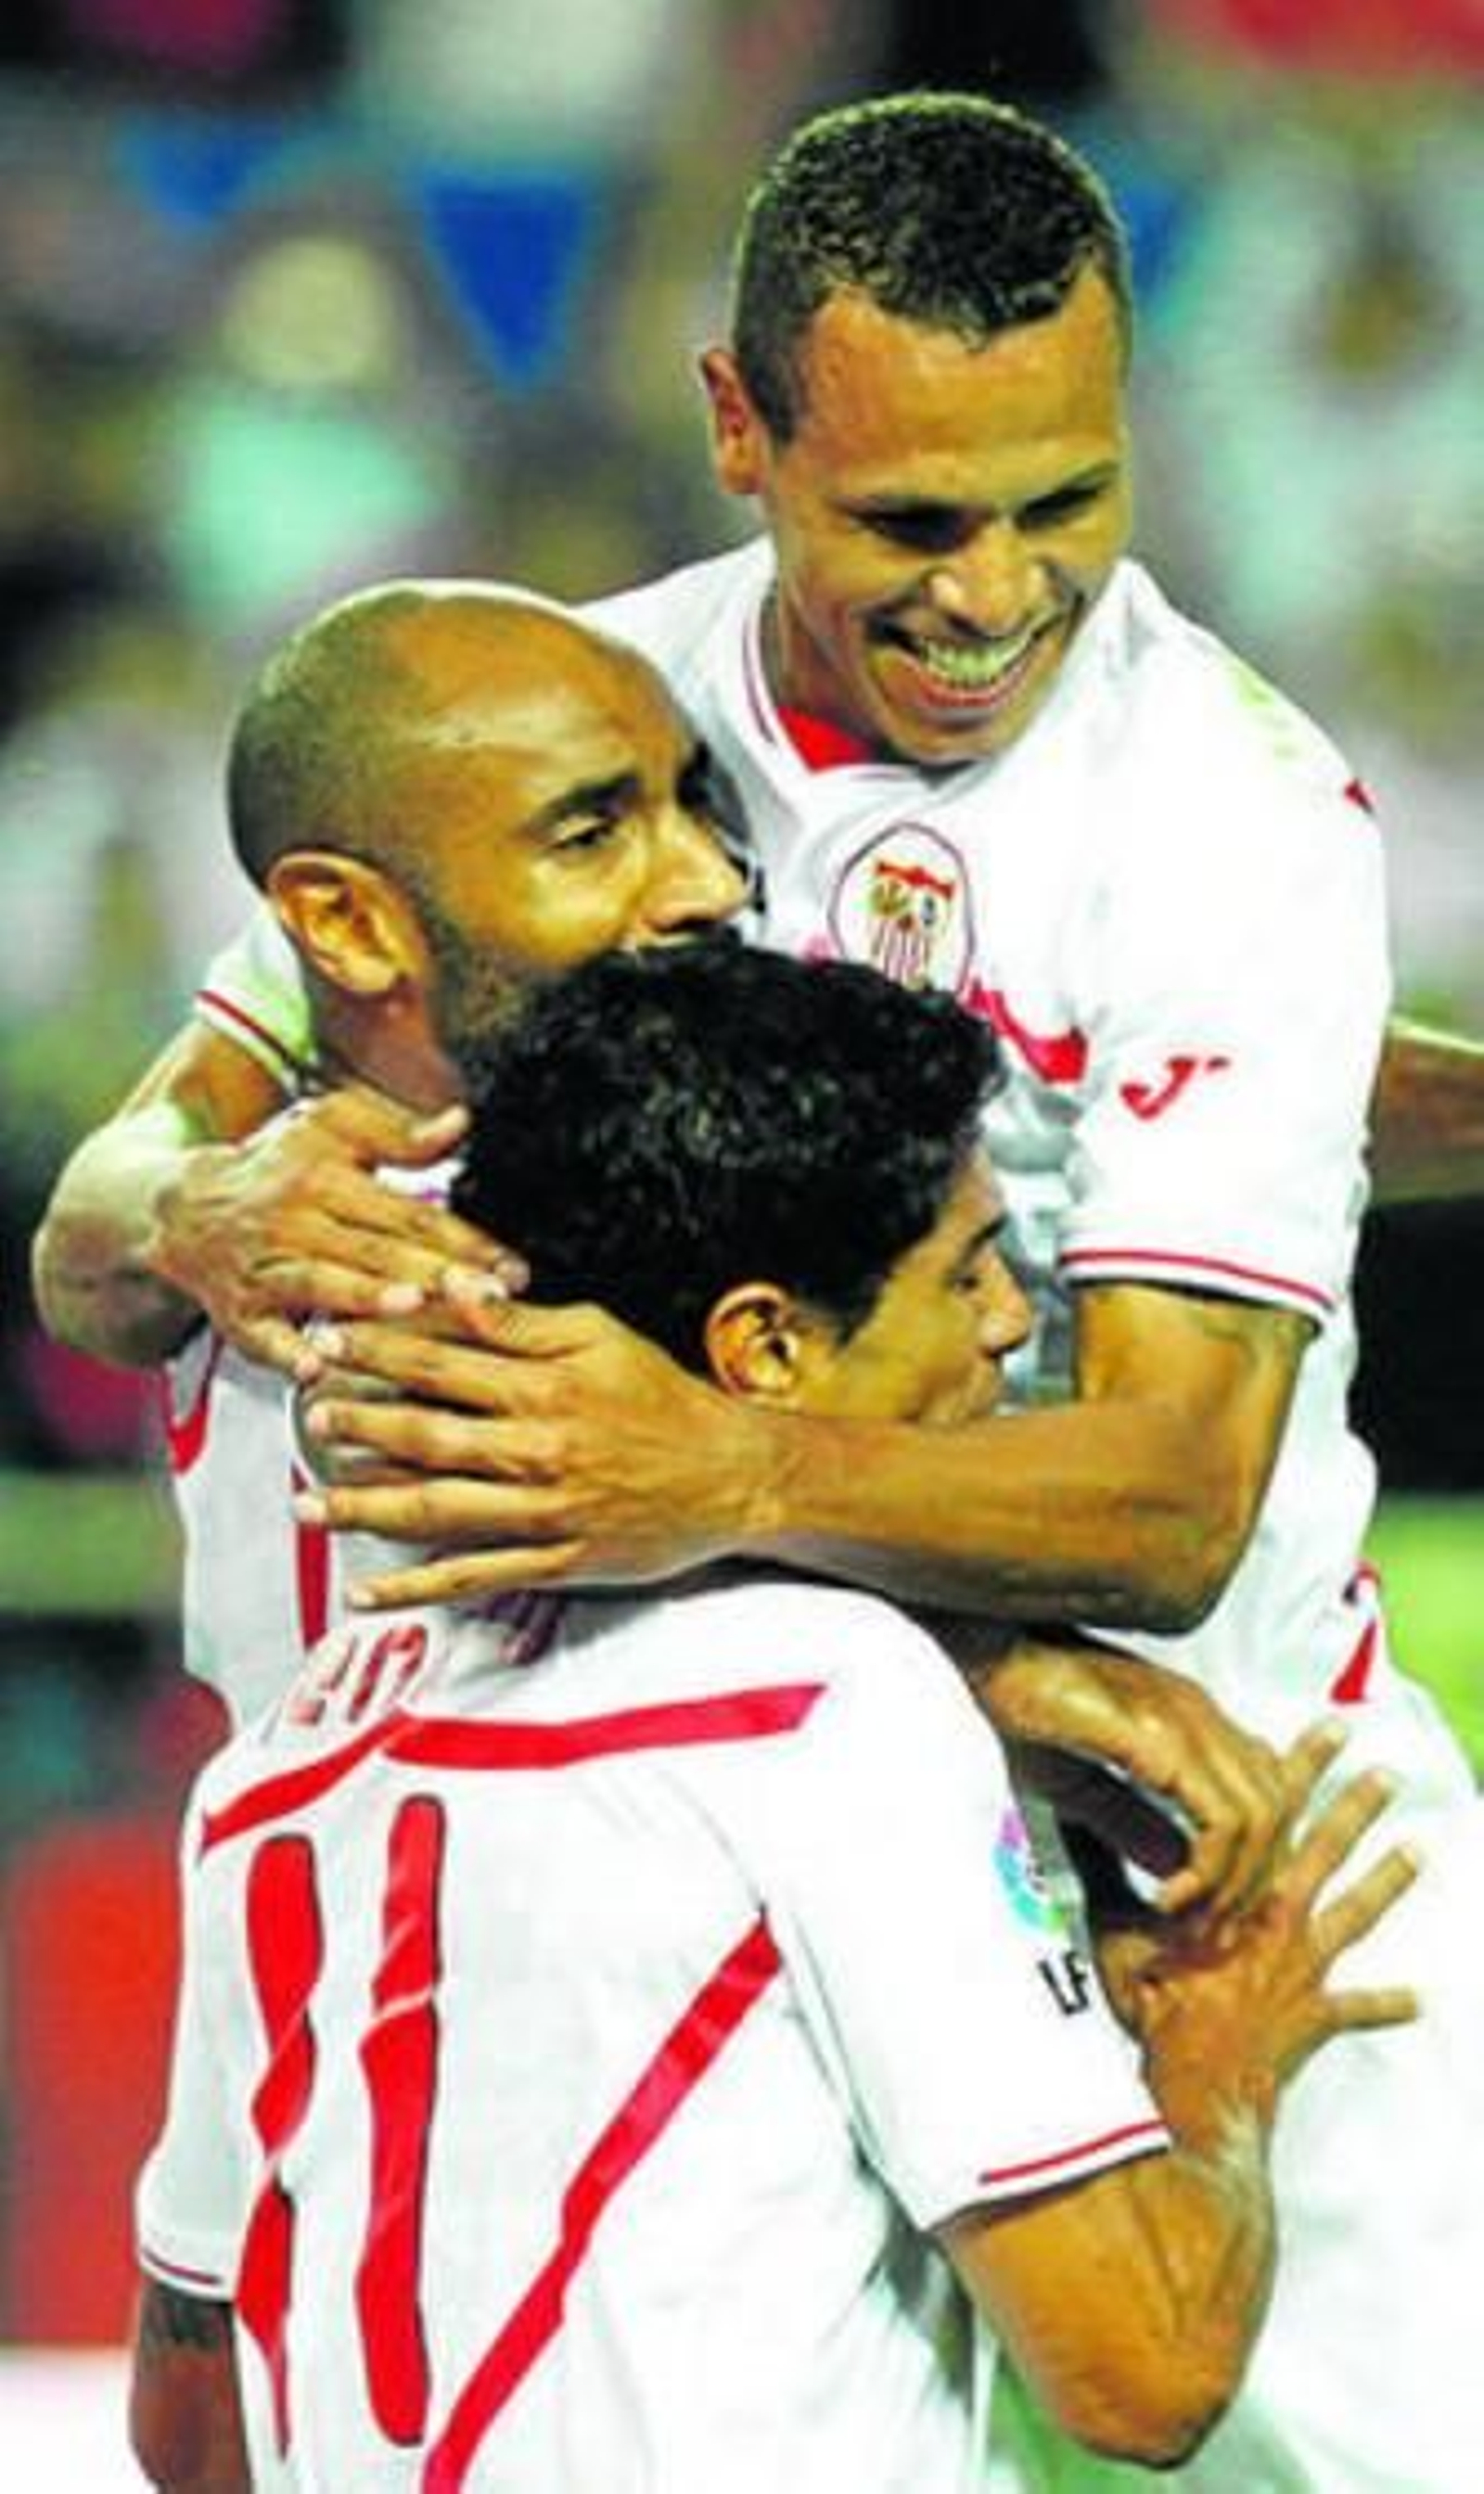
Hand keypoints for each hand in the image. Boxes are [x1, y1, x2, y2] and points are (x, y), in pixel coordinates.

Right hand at [150, 1088, 514, 1370]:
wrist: (180, 1208)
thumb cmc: (275, 1166)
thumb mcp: (329, 1128)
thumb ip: (398, 1133)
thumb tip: (461, 1122)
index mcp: (326, 1175)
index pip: (408, 1213)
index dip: (463, 1240)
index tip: (512, 1269)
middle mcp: (295, 1220)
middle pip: (376, 1250)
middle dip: (436, 1274)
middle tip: (489, 1298)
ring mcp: (265, 1268)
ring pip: (323, 1285)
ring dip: (365, 1297)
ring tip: (411, 1306)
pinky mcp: (239, 1313)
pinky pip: (262, 1336)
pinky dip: (285, 1352)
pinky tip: (315, 1369)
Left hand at [292, 1281, 776, 1605]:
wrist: (733, 1475)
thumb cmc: (665, 1400)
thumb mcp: (600, 1337)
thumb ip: (521, 1321)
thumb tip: (455, 1289)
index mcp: (545, 1387)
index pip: (442, 1363)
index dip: (378, 1350)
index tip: (328, 1341)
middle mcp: (537, 1451)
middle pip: (427, 1435)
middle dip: (359, 1425)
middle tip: (309, 1415)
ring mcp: (543, 1511)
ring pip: (437, 1510)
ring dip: (365, 1506)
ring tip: (309, 1503)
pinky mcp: (554, 1560)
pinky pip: (473, 1576)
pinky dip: (416, 1586)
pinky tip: (367, 1589)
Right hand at [948, 1628, 1292, 1915]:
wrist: (989, 1652)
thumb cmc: (1023, 1704)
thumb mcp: (1077, 1781)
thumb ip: (1129, 1820)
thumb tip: (1172, 1865)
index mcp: (1192, 1718)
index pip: (1266, 1790)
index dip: (1249, 1857)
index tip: (1210, 1908)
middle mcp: (1202, 1716)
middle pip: (1276, 1809)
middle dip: (1250, 1882)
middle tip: (1207, 1929)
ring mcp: (1188, 1724)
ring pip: (1260, 1818)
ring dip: (1230, 1884)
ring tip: (1187, 1918)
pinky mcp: (1162, 1741)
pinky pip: (1218, 1818)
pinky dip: (1205, 1871)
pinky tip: (1167, 1898)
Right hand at [1097, 1731, 1419, 2135]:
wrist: (1190, 2086)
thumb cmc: (1152, 2007)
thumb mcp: (1113, 1929)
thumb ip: (1098, 1871)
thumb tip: (1073, 1815)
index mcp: (1237, 1890)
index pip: (1273, 1811)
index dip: (1300, 1766)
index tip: (1331, 1730)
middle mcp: (1280, 1919)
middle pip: (1328, 1849)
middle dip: (1356, 1808)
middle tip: (1387, 1774)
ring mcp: (1304, 1968)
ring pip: (1357, 1912)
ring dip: (1388, 1880)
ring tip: (1419, 1851)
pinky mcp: (1315, 2017)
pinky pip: (1357, 2010)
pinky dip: (1387, 2004)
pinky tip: (1418, 2001)